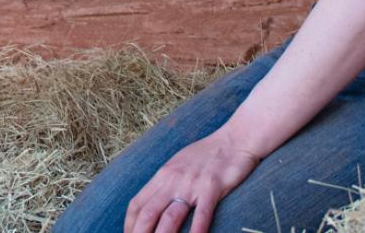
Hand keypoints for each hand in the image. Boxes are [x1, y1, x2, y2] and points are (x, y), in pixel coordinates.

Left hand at [124, 128, 259, 232]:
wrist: (234, 139)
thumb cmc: (207, 155)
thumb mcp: (179, 165)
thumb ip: (166, 183)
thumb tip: (154, 203)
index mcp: (163, 175)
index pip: (137, 203)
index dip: (130, 224)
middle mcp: (173, 179)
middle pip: (148, 213)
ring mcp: (191, 183)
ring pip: (170, 217)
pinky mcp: (212, 187)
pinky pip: (202, 214)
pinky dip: (195, 231)